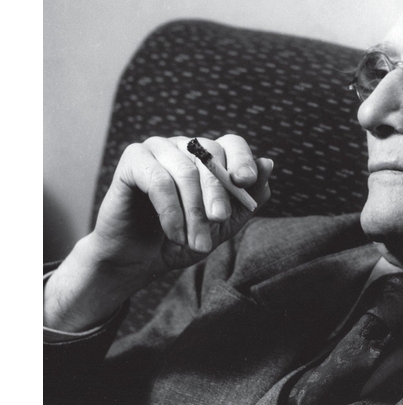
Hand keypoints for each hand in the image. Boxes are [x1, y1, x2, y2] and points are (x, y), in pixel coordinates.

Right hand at [44, 135, 273, 330]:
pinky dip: (170, 210)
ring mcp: (158, 148)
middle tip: (220, 220)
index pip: (232, 143)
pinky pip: (157, 180)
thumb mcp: (221, 226)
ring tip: (196, 243)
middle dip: (218, 192)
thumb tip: (268, 164)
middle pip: (210, 155)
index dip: (242, 159)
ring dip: (193, 211)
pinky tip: (175, 234)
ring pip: (185, 171)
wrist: (137, 260)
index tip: (246, 181)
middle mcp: (185, 145)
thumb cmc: (181, 239)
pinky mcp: (133, 159)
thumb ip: (245, 199)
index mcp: (209, 156)